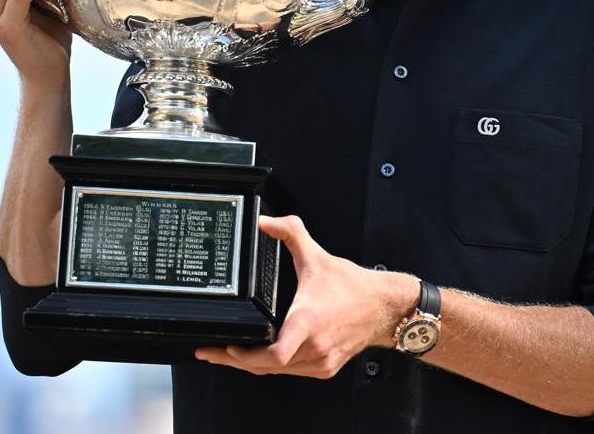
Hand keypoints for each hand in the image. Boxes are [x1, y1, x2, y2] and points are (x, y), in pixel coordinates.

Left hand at [195, 215, 413, 378]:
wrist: (385, 309)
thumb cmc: (353, 287)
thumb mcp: (318, 257)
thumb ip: (290, 234)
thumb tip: (265, 222)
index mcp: (308, 322)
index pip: (276, 353)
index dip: (247, 355)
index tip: (225, 346)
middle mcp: (314, 347)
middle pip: (265, 365)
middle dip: (233, 360)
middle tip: (208, 351)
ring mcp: (319, 362)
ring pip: (275, 372)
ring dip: (250, 364)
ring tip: (226, 355)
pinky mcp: (324, 368)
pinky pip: (289, 372)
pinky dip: (271, 365)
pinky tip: (256, 357)